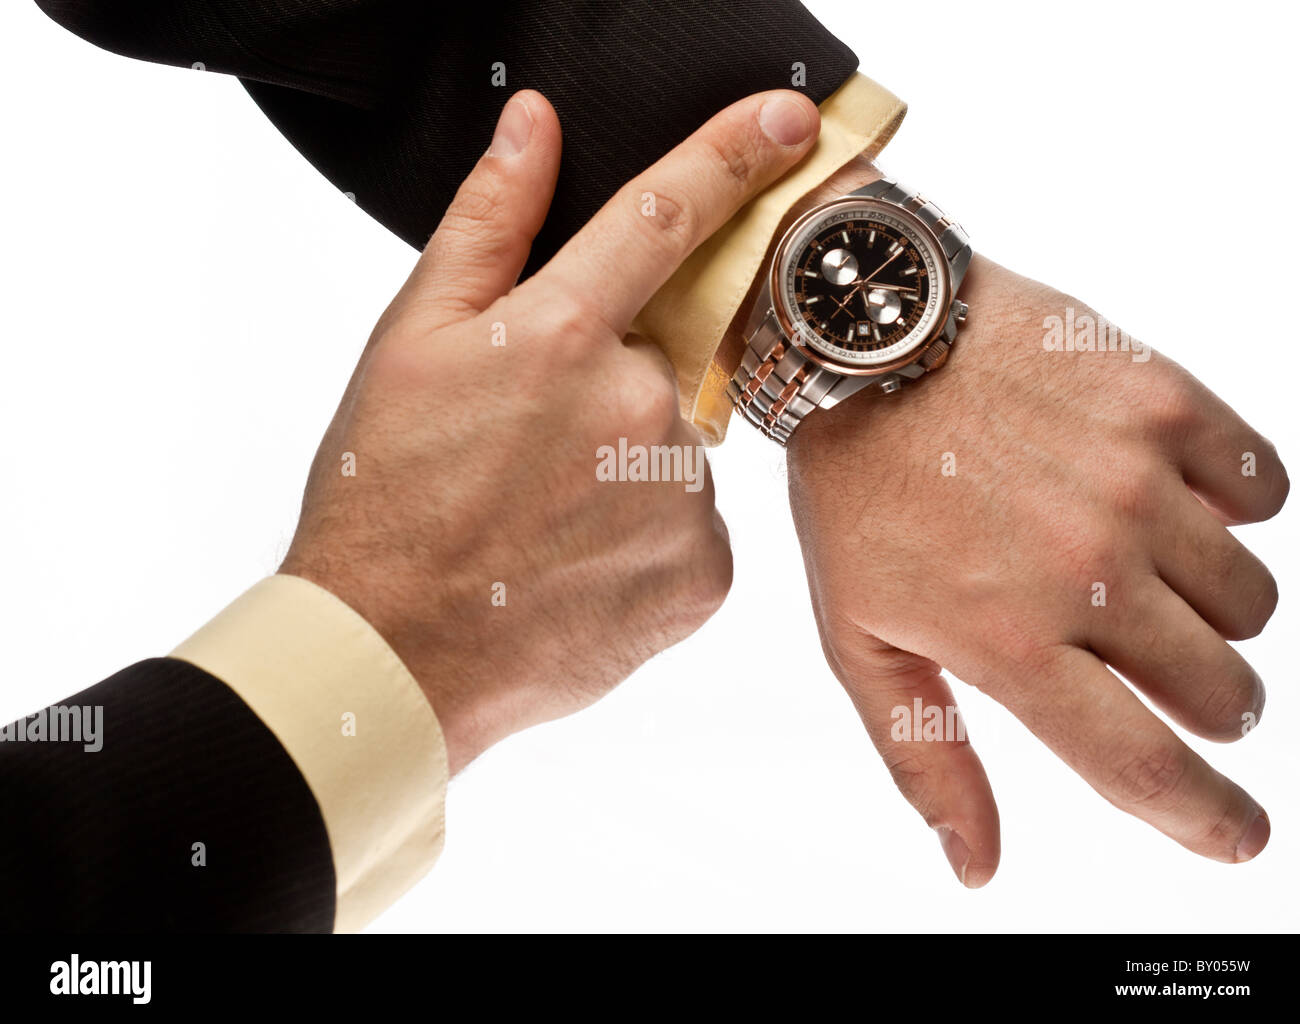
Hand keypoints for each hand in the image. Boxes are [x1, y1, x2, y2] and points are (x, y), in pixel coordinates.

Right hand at [280, 87, 820, 772]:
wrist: (395, 654)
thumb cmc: (385, 495)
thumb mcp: (409, 342)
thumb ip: (487, 224)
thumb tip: (534, 126)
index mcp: (563, 337)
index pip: (667, 217)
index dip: (731, 156)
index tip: (788, 122)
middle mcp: (640, 410)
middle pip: (665, 357)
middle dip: (611, 382)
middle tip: (530, 446)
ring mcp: (681, 498)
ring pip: (675, 447)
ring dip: (626, 463)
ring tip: (544, 515)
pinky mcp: (705, 574)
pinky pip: (692, 524)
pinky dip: (647, 533)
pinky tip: (578, 559)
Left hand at [787, 253, 1286, 884]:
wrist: (866, 341)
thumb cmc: (855, 496)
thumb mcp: (859, 639)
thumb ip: (926, 757)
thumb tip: (977, 869)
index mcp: (1011, 641)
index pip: (1144, 767)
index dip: (1207, 819)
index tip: (1238, 836)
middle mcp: (1089, 572)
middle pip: (1222, 690)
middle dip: (1201, 698)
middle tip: (1143, 654)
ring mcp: (1138, 484)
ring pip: (1251, 598)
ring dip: (1207, 603)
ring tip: (1131, 560)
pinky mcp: (1166, 405)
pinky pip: (1263, 489)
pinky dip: (1227, 505)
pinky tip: (1159, 490)